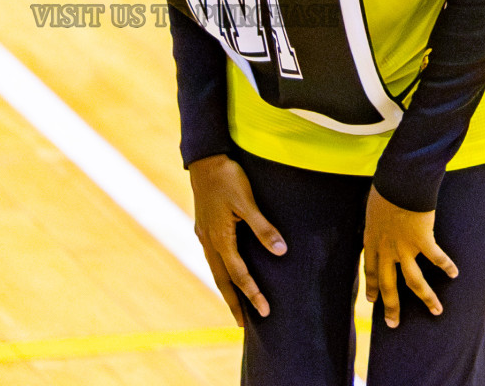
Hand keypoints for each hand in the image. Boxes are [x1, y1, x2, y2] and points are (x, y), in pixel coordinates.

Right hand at [187, 154, 286, 325]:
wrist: (205, 158)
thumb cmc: (228, 177)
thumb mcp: (247, 201)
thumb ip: (263, 227)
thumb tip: (281, 252)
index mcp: (219, 238)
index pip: (238, 274)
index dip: (252, 293)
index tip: (265, 311)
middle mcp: (208, 240)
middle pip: (221, 280)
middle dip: (233, 303)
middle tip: (242, 325)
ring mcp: (203, 233)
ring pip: (215, 269)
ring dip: (225, 289)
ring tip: (235, 306)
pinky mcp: (203, 226)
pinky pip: (213, 257)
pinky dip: (220, 271)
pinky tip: (226, 272)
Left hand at [363, 186, 457, 327]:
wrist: (399, 181)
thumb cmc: (385, 188)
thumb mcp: (373, 208)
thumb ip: (377, 220)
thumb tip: (379, 221)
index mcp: (372, 240)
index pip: (370, 270)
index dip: (372, 287)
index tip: (373, 301)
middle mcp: (386, 249)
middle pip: (388, 285)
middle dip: (391, 306)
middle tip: (393, 324)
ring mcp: (405, 247)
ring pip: (414, 282)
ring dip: (427, 298)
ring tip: (436, 311)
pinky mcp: (423, 240)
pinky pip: (436, 258)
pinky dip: (447, 266)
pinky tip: (455, 274)